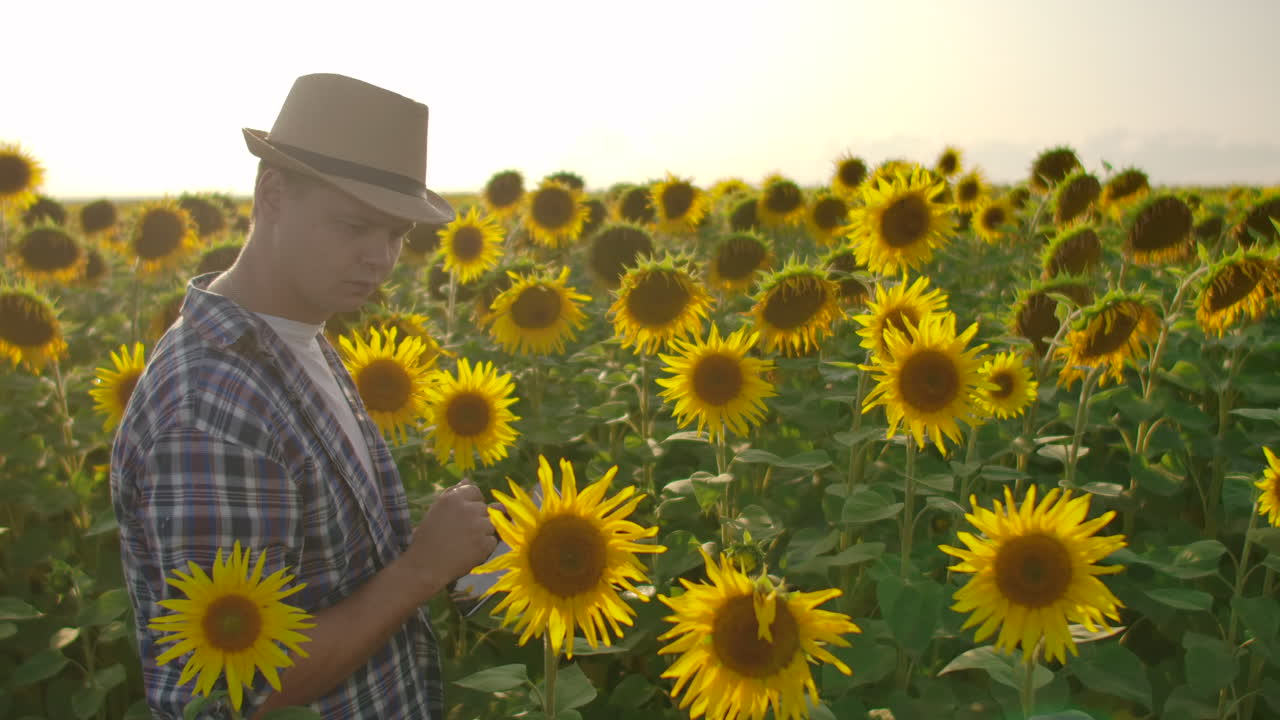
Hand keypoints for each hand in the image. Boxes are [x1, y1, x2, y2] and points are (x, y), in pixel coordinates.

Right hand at [401, 478, 496, 599]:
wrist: (425, 566)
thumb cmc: (428, 537)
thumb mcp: (437, 509)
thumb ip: (454, 492)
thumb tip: (468, 479)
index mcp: (454, 498)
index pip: (475, 491)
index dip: (470, 503)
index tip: (461, 516)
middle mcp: (468, 509)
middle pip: (485, 508)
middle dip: (476, 518)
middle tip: (460, 532)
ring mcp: (479, 526)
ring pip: (492, 524)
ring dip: (482, 532)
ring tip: (464, 542)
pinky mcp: (485, 544)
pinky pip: (493, 540)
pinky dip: (484, 547)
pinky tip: (469, 551)